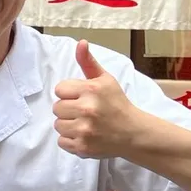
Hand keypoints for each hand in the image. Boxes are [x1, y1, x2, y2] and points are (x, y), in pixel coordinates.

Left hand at [53, 39, 143, 159]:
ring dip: (68, 125)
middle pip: (56, 108)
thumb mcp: (105, 79)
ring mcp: (85, 130)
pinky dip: (70, 141)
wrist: (134, 132)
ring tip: (84, 124)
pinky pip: (62, 142)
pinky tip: (84, 135)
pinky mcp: (83, 147)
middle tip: (84, 112)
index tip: (82, 98)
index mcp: (91, 90)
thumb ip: (88, 62)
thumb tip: (81, 43)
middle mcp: (87, 109)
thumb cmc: (117, 103)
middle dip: (68, 110)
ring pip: (58, 125)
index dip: (69, 94)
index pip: (59, 90)